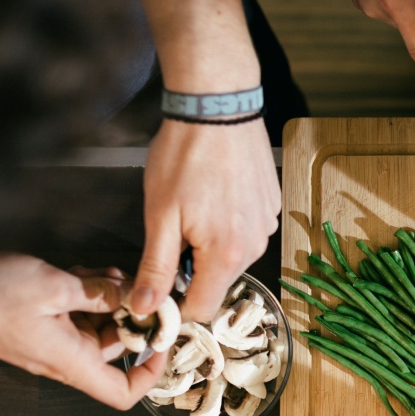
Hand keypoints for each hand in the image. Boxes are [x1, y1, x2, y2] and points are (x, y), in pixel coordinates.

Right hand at [0, 254, 164, 408]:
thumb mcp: (53, 287)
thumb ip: (99, 294)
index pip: (122, 394)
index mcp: (71, 360)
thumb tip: (134, 298)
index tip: (163, 344)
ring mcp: (53, 339)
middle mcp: (66, 356)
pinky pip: (78, 312)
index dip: (150, 376)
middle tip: (140, 287)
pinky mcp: (43, 322)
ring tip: (109, 274)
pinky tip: (86, 273)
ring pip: (99, 324)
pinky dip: (89, 294)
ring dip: (110, 299)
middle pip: (117, 348)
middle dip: (132, 317)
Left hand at [137, 118, 278, 321]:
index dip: (175, 306)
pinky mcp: (270, 207)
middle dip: (192, 271)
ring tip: (194, 208)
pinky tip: (214, 196)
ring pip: (232, 257)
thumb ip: (155, 268)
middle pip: (218, 282)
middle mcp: (254, 246)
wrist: (218, 106)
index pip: (202, 309)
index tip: (156, 288)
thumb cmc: (185, 155)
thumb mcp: (160, 215)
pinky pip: (246, 233)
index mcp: (226, 255)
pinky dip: (227, 226)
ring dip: (210, 247)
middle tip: (170, 233)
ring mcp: (266, 226)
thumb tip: (144, 308)